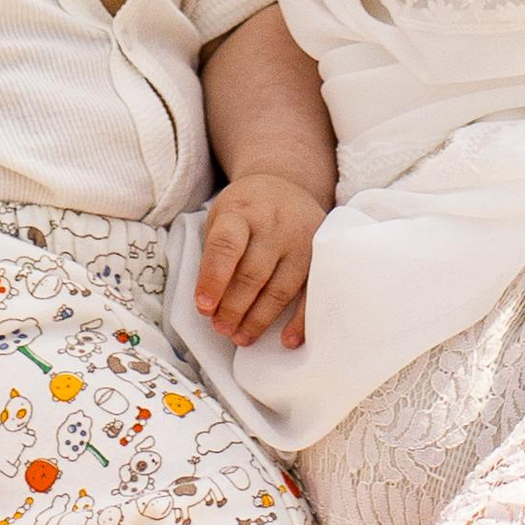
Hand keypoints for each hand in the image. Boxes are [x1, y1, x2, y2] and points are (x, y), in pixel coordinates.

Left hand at [194, 168, 325, 348]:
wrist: (286, 185)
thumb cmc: (246, 209)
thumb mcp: (221, 217)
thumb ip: (215, 255)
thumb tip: (210, 306)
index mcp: (242, 211)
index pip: (226, 246)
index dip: (213, 279)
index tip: (204, 308)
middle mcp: (274, 223)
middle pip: (253, 274)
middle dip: (233, 308)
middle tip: (221, 328)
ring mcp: (301, 240)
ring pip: (280, 289)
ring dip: (259, 319)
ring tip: (241, 337)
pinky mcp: (321, 255)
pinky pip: (311, 293)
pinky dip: (300, 320)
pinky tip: (286, 340)